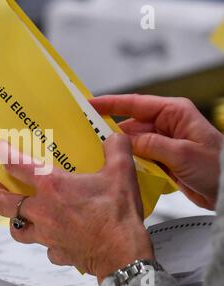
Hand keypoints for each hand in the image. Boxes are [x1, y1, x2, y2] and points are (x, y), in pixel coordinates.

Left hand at [0, 135, 154, 282]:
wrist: (123, 254)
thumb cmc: (117, 214)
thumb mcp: (122, 172)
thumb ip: (116, 149)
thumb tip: (114, 137)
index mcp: (53, 186)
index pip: (18, 166)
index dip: (5, 155)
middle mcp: (42, 211)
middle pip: (4, 203)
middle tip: (3, 187)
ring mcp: (46, 235)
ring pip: (17, 230)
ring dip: (16, 221)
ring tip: (22, 214)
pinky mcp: (57, 253)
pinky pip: (44, 248)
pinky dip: (47, 242)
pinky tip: (57, 237)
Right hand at [91, 94, 222, 209]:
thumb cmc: (218, 167)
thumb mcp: (183, 154)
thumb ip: (151, 144)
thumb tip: (124, 139)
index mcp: (174, 113)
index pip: (135, 104)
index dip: (110, 103)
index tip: (89, 104)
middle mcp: (167, 124)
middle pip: (130, 124)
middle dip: (111, 131)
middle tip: (88, 137)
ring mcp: (163, 142)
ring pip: (133, 142)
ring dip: (121, 149)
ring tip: (99, 153)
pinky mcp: (162, 158)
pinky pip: (139, 157)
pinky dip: (129, 162)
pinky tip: (118, 167)